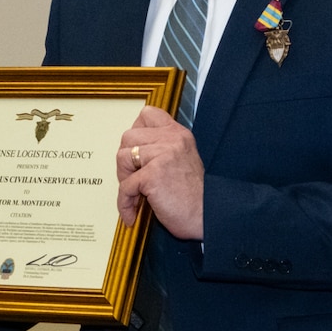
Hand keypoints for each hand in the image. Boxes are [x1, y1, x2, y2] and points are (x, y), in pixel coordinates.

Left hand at [117, 106, 203, 239]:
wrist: (208, 216)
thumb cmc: (194, 197)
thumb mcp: (183, 160)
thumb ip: (164, 150)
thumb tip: (134, 151)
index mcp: (178, 134)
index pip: (148, 114)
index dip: (136, 131)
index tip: (135, 150)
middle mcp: (171, 140)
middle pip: (128, 136)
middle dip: (125, 159)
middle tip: (133, 178)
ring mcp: (163, 155)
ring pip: (123, 157)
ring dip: (124, 179)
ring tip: (135, 194)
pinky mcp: (153, 175)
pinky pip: (125, 186)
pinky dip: (125, 203)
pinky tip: (132, 214)